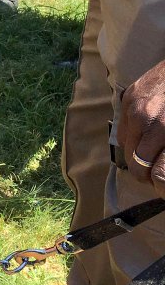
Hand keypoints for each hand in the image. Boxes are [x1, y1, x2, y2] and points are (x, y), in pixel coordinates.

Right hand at [118, 60, 164, 191]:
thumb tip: (163, 174)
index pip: (158, 175)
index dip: (162, 186)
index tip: (163, 188)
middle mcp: (147, 120)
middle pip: (138, 166)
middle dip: (150, 175)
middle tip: (159, 172)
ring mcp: (134, 108)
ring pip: (127, 149)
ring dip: (139, 154)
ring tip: (154, 151)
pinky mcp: (127, 96)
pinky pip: (123, 128)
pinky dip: (134, 135)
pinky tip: (149, 130)